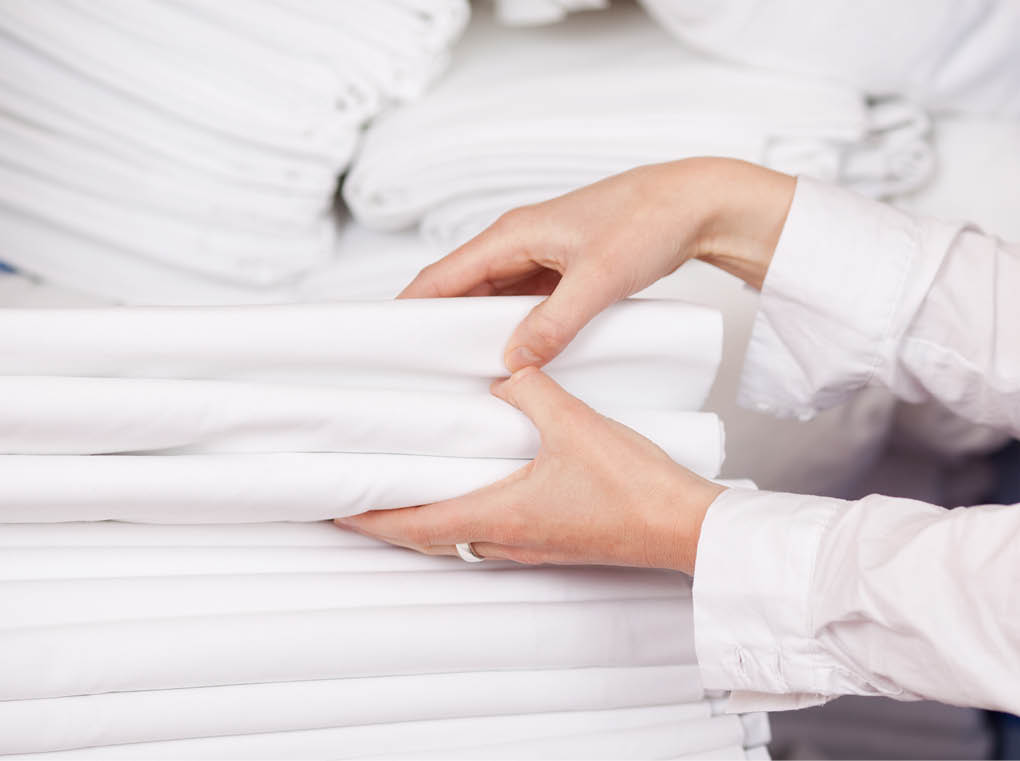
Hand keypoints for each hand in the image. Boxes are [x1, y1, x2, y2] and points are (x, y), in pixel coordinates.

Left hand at [335, 367, 723, 574]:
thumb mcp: (575, 423)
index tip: (333, 510)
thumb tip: (508, 370)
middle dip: (388, 519)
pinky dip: (466, 514)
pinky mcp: (553, 541)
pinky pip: (492, 531)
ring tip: (407, 489)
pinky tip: (478, 487)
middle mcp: (508, 539)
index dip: (368, 519)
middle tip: (358, 498)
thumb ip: (531, 389)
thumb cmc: (634, 490)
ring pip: (460, 537)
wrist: (683, 526)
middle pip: (429, 537)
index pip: (413, 524)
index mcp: (500, 516)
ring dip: (427, 518)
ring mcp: (531, 546)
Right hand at [400, 157, 794, 371]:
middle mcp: (517, 243)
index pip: (441, 275)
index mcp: (512, 235)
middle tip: (417, 372)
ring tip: (456, 373)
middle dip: (435, 327)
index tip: (382, 344)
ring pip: (491, 299)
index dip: (408, 308)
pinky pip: (521, 303)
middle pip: (459, 289)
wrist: (694, 204)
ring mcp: (539, 257)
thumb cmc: (647, 222)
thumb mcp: (599, 279)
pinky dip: (510, 328)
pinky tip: (510, 357)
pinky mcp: (560, 271)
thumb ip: (554, 323)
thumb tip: (512, 363)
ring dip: (475, 331)